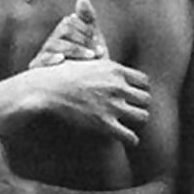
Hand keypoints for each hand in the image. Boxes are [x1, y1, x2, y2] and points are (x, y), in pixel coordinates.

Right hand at [25, 58, 150, 147]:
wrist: (46, 88)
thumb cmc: (63, 74)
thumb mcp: (88, 62)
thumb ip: (103, 64)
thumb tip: (104, 53)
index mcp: (115, 70)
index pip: (144, 81)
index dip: (141, 90)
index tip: (134, 95)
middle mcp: (117, 86)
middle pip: (146, 98)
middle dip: (141, 105)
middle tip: (134, 110)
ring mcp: (111, 105)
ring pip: (143, 116)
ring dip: (139, 121)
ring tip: (132, 123)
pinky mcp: (103, 123)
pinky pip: (129, 136)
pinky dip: (131, 139)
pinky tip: (128, 139)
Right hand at [30, 0, 108, 67]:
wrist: (92, 87)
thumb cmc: (92, 63)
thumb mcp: (94, 40)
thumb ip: (88, 19)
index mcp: (63, 32)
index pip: (70, 23)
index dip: (85, 30)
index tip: (98, 40)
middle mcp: (52, 41)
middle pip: (63, 31)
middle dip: (82, 40)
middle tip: (98, 52)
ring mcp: (45, 53)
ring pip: (55, 44)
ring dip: (75, 49)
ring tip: (91, 57)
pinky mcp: (39, 68)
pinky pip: (41, 60)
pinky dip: (51, 59)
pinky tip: (62, 60)